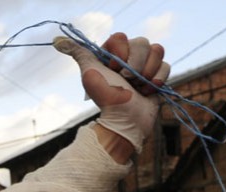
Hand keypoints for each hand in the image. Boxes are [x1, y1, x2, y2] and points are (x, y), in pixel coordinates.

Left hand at [54, 32, 170, 152]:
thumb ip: (80, 55)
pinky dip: (157, 79)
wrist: (126, 121)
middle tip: (127, 80)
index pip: (122, 37)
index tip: (113, 69)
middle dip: (135, 64)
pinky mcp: (157, 76)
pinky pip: (166, 65)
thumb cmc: (107, 98)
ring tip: (137, 88)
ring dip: (147, 72)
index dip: (121, 53)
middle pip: (143, 43)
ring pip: (158, 50)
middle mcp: (128, 57)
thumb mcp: (90, 74)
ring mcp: (144, 66)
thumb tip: (59, 42)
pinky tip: (147, 91)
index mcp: (111, 54)